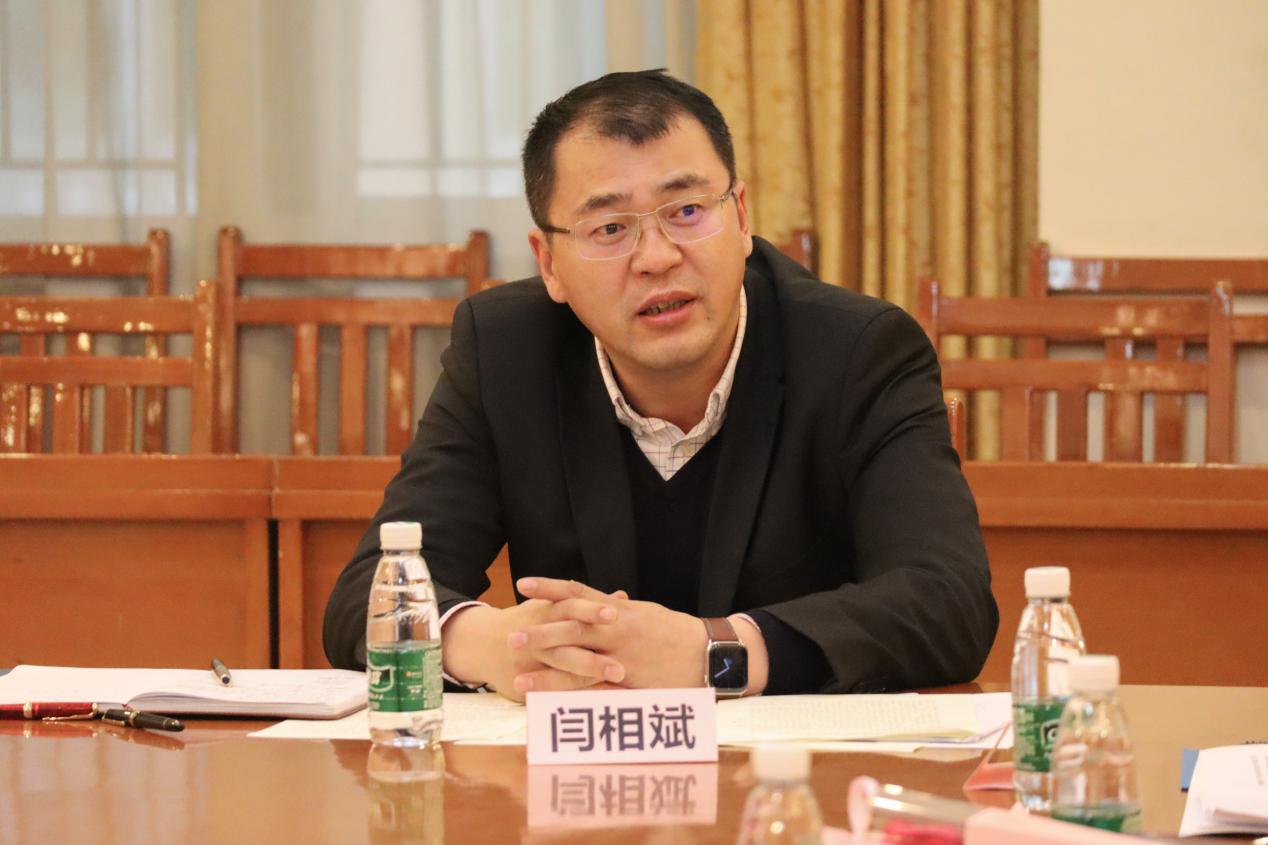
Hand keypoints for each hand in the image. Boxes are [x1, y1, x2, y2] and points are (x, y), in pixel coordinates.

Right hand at [442, 594, 625, 702]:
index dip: (591, 611)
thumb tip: (622, 596)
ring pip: (560, 672)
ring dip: (587, 679)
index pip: (569, 608)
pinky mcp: (522, 687)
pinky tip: (596, 706)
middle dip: (592, 659)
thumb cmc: (527, 622)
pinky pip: (549, 694)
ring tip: (612, 685)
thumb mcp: (551, 608)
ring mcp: (530, 664)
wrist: (481, 643)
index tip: (614, 613)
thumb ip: (586, 605)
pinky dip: (573, 698)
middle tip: (620, 669)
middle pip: (565, 645)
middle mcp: (537, 639)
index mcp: (545, 613)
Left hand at [514, 577, 707, 690]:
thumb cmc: (675, 631)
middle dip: (539, 633)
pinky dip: (572, 697)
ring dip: (546, 671)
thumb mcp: (645, 613)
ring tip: (516, 677)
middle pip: (570, 629)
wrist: (708, 652)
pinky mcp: (629, 684)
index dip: (549, 588)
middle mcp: (617, 631)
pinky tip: (552, 705)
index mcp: (619, 611)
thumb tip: (599, 600)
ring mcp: (622, 658)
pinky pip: (595, 691)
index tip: (523, 584)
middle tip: (510, 636)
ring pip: (577, 663)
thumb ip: (618, 608)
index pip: (577, 594)